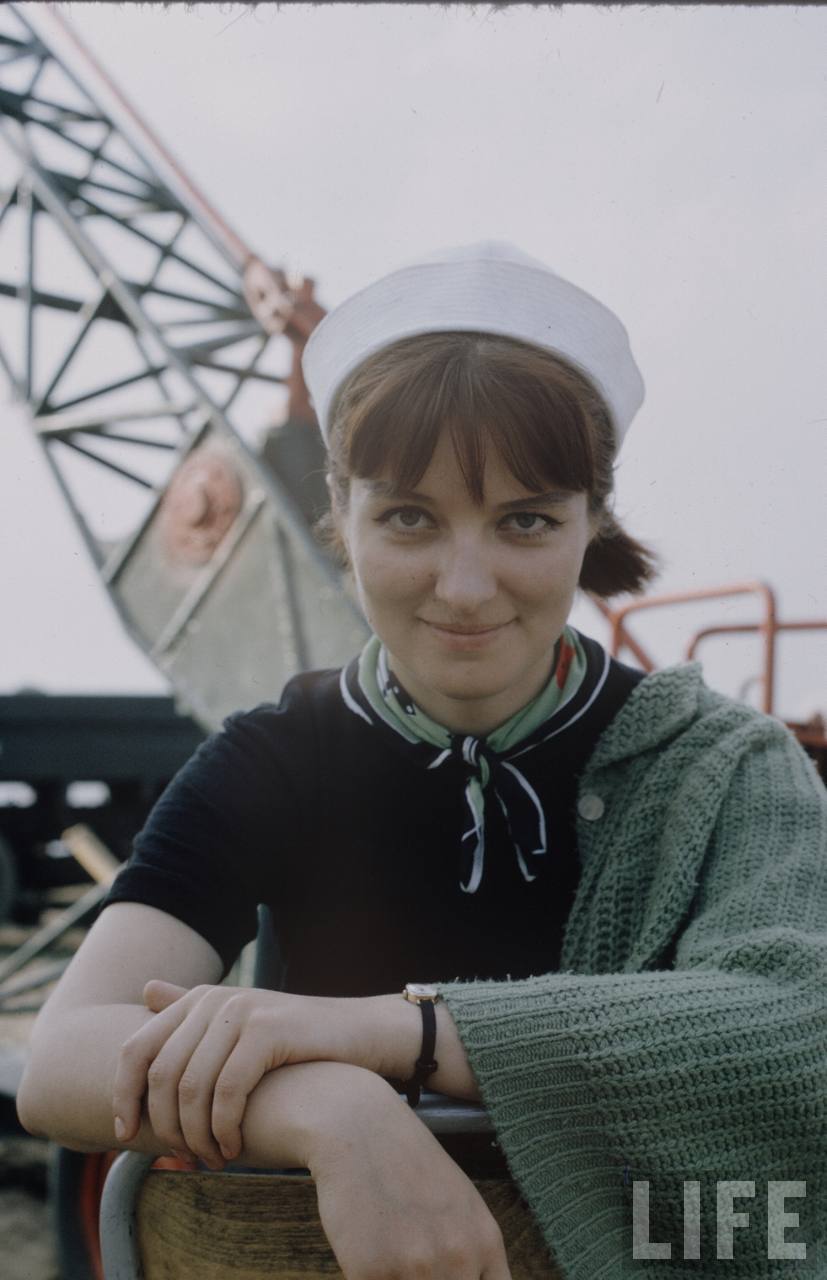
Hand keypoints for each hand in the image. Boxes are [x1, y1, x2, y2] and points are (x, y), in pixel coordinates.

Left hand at [112, 980, 346, 1166]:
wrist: (360, 1035)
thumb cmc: (294, 1042)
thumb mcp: (238, 1025)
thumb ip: (192, 1011)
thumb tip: (145, 989)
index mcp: (198, 999)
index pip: (135, 1050)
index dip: (123, 1096)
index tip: (123, 1137)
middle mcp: (213, 999)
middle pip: (162, 1075)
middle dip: (165, 1127)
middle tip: (182, 1159)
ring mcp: (241, 1010)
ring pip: (191, 1088)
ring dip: (195, 1136)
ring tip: (210, 1161)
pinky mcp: (267, 1030)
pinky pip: (227, 1092)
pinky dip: (224, 1129)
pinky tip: (233, 1150)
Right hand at [307, 1076, 512, 1279]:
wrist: (357, 1128)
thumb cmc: (406, 1164)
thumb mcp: (459, 1202)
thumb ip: (472, 1252)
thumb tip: (469, 1279)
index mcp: (485, 1241)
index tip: (450, 1276)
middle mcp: (457, 1258)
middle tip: (414, 1263)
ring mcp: (415, 1268)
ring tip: (391, 1258)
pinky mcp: (370, 1274)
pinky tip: (366, 1256)